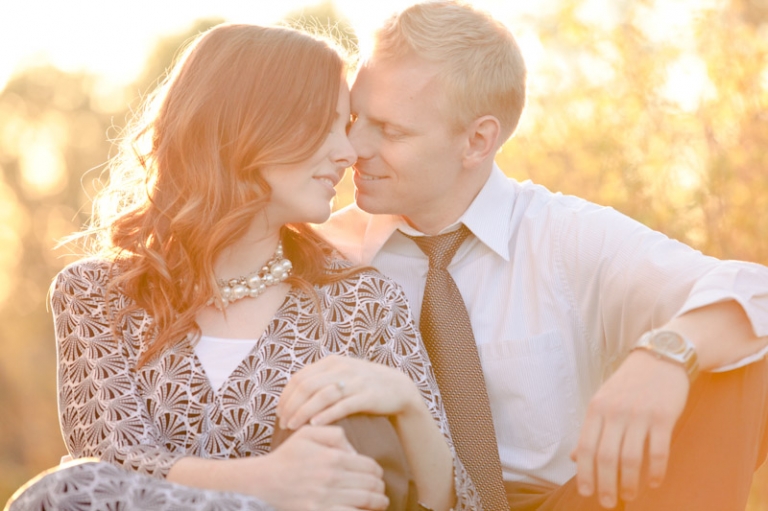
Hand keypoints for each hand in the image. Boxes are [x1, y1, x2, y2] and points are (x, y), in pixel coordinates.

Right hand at [252, 424, 388, 510]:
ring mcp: (327, 498)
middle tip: (380, 490)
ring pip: (366, 502)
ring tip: (381, 503)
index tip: (377, 475)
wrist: (263, 482)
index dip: (377, 472)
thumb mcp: (308, 433)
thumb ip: (335, 434)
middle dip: (380, 488)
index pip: (370, 466)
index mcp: (334, 458)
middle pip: (372, 485)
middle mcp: (333, 479)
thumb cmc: (287, 456)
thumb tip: (354, 452)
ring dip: (378, 503)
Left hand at [276, 355, 422, 429]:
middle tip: (283, 423)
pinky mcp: (366, 396)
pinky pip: (341, 406)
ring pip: (321, 396)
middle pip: (306, 386)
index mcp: (331, 362)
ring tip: (293, 427)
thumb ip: (320, 380)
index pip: (299, 377)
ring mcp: (354, 382)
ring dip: (303, 412)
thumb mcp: (341, 375)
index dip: (286, 396)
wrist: (398, 388)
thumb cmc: (364, 385)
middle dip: (291, 406)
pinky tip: (315, 424)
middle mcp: (341, 368)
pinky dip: (326, 415)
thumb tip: (292, 394)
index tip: (279, 412)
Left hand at [571, 350, 689, 507]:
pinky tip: (654, 482)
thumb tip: (573, 457)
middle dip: (606, 485)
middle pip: (605, 457)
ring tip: (629, 496)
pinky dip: (655, 471)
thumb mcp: (603, 400)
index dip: (584, 473)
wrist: (661, 357)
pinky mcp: (663, 417)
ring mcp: (638, 415)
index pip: (585, 447)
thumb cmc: (629, 383)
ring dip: (629, 483)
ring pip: (630, 458)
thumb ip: (591, 429)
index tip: (587, 492)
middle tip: (609, 503)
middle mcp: (614, 412)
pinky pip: (658, 451)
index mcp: (596, 409)